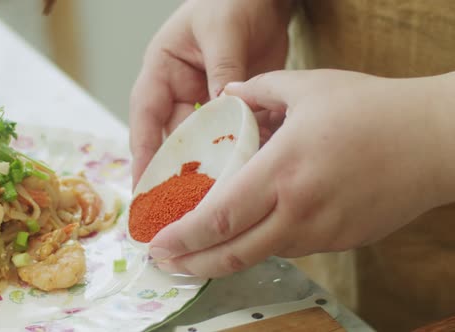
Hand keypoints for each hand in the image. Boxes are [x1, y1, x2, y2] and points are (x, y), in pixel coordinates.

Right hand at [129, 0, 292, 186]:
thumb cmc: (229, 2)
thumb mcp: (222, 33)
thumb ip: (222, 70)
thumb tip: (225, 112)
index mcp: (162, 72)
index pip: (146, 118)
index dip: (144, 153)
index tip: (144, 186)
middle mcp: (179, 92)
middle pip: (173, 139)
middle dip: (176, 172)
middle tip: (179, 207)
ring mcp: (205, 102)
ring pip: (203, 143)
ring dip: (210, 167)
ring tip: (213, 200)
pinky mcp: (233, 108)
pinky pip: (231, 136)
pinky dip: (238, 152)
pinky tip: (246, 173)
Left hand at [149, 69, 454, 276]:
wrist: (436, 141)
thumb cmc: (373, 110)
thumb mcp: (308, 87)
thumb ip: (257, 90)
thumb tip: (226, 94)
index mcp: (284, 172)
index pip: (220, 218)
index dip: (183, 238)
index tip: (158, 244)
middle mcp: (299, 211)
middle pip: (233, 254)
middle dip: (193, 263)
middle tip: (167, 262)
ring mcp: (322, 232)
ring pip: (261, 253)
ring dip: (226, 255)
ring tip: (202, 247)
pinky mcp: (340, 240)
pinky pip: (290, 246)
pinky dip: (263, 242)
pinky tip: (253, 229)